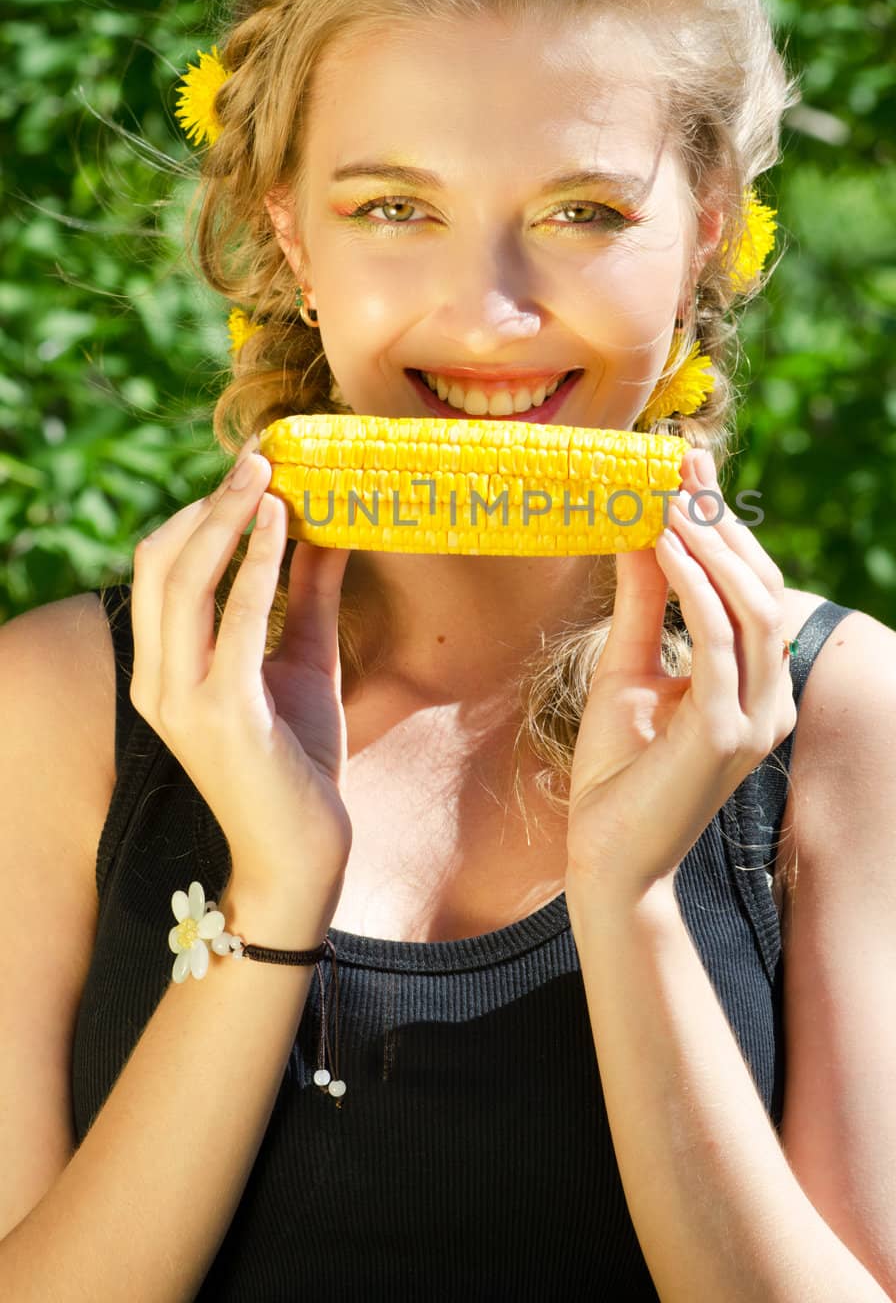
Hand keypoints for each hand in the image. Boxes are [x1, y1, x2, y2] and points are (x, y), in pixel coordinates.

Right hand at [129, 431, 354, 899]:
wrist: (303, 852)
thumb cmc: (298, 762)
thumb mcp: (302, 662)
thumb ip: (305, 598)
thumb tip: (326, 529)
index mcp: (161, 668)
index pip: (159, 567)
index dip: (199, 511)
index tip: (249, 468)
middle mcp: (156, 680)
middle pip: (159, 561)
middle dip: (209, 501)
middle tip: (258, 456)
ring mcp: (180, 697)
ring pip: (181, 578)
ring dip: (225, 516)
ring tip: (266, 473)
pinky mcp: (222, 712)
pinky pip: (234, 618)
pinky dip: (256, 562)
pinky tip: (284, 524)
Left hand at [564, 447, 797, 897]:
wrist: (605, 860)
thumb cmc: (615, 773)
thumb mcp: (626, 667)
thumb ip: (641, 603)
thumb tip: (640, 528)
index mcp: (755, 685)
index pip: (753, 586)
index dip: (724, 523)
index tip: (687, 464)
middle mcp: (769, 698)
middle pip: (761, 584)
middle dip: (720, 518)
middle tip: (680, 460)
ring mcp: (755, 717)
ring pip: (750, 603)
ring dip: (708, 541)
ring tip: (667, 493)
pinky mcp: (726, 733)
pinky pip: (717, 637)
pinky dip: (691, 582)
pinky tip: (661, 542)